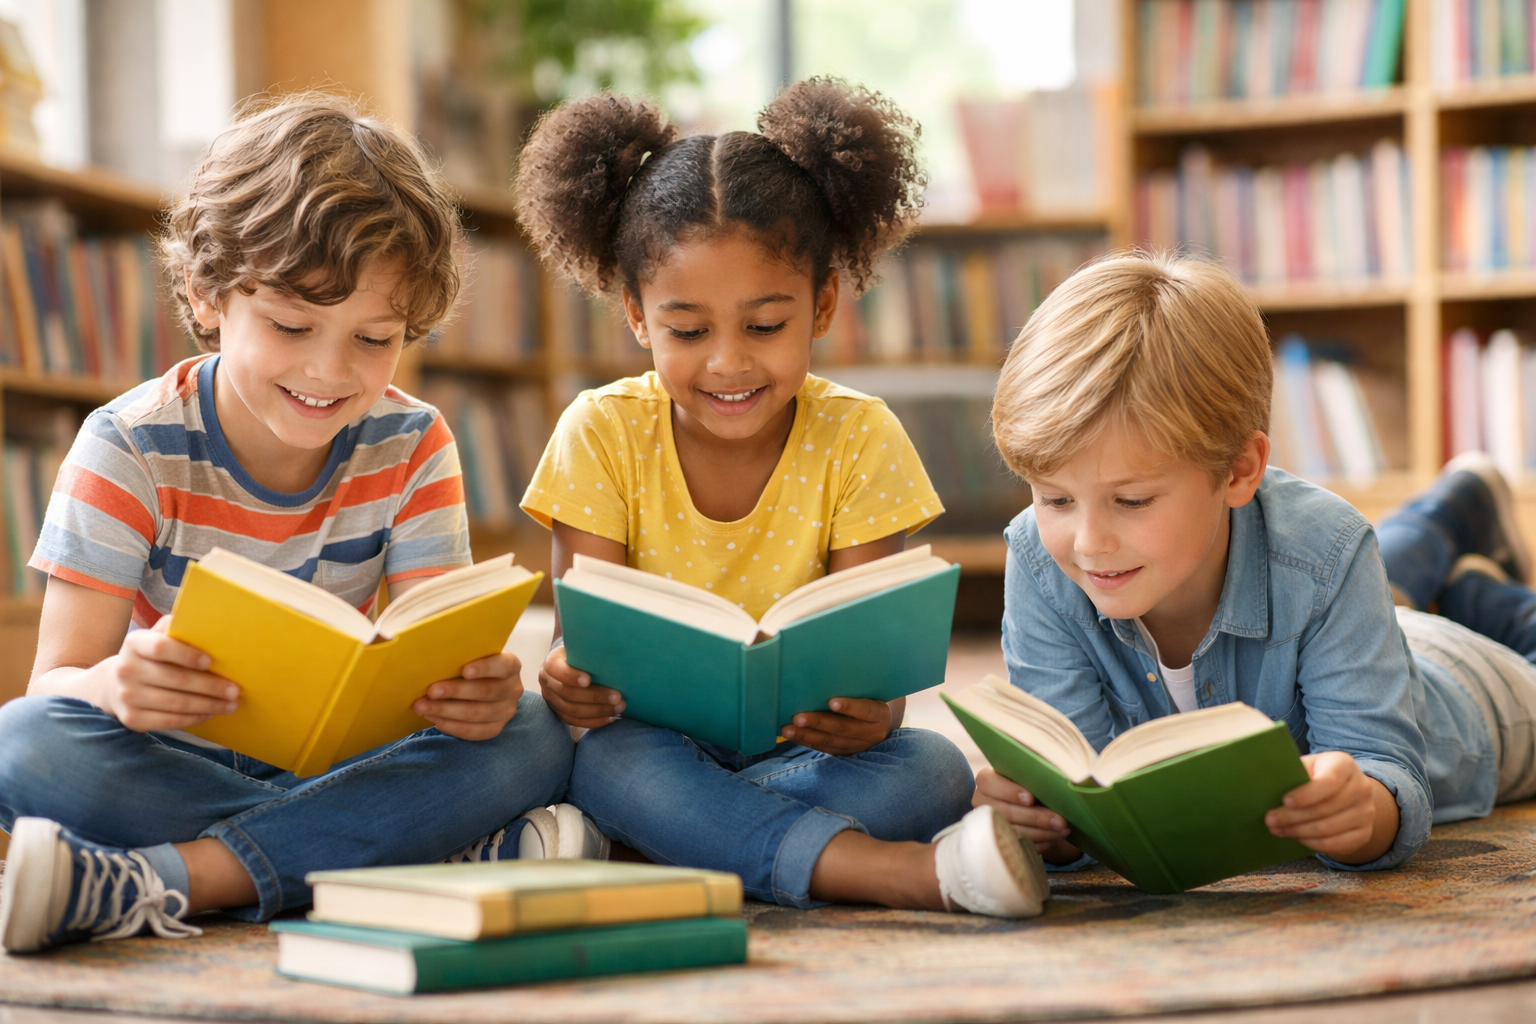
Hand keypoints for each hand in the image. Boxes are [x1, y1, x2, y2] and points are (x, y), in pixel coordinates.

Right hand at [94, 616, 237, 732]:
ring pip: (176, 703)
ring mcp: (128, 696)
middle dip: (210, 686)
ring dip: (208, 705)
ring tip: (230, 705)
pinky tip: (210, 713)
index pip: (161, 647)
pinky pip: (169, 721)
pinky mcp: (132, 719)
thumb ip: (176, 629)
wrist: (114, 684)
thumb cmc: (150, 656)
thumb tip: (207, 622)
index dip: (187, 655)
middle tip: (235, 690)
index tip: (210, 661)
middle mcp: (126, 669)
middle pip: (176, 679)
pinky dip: (194, 718)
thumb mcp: (156, 637)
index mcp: (134, 643)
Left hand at [413, 652, 523, 740]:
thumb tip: (433, 652)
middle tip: (431, 691)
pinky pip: (472, 731)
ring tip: (422, 707)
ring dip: (445, 711)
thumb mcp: (471, 655)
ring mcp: (506, 711)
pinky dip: (450, 726)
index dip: (485, 668)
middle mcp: (513, 689)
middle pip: (485, 691)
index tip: (465, 670)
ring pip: (475, 713)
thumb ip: (461, 653)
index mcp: (510, 665)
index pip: (503, 665)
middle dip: (455, 691)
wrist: (478, 686)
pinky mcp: (495, 728)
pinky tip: (434, 719)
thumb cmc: (469, 665)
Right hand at [538, 644, 623, 728]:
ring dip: (598, 711)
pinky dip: (593, 721)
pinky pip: (574, 721)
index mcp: (551, 663)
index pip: (558, 671)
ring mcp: (551, 699)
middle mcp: (547, 682)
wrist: (568, 663)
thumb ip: (589, 652)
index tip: (589, 680)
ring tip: (618, 708)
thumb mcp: (580, 648)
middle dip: (595, 697)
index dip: (572, 677)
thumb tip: (614, 658)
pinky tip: (610, 718)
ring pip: (573, 710)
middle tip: (618, 697)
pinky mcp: (558, 712)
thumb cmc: (580, 654)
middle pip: (569, 694)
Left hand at [780, 697, 890, 754]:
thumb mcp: (870, 691)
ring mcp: (858, 746)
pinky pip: (825, 749)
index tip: (831, 701)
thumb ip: (855, 686)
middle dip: (818, 723)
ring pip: (830, 742)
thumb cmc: (871, 697)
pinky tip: (792, 735)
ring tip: (787, 729)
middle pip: (843, 728)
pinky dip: (807, 741)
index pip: (865, 710)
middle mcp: (871, 733)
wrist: (883, 722)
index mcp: (879, 714)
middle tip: (797, 717)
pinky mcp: (846, 753)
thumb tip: (826, 669)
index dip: (849, 706)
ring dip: (807, 735)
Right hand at [973, 766, 1080, 862]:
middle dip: (1035, 817)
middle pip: (1004, 812)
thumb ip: (1035, 777)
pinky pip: (1018, 846)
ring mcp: (988, 823)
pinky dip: (1039, 844)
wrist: (1030, 805)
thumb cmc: (1031, 784)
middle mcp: (982, 802)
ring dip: (1041, 833)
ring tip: (1062, 831)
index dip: (1010, 791)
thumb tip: (1054, 784)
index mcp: (986, 780)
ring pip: (1012, 831)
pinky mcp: (999, 840)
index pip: (989, 783)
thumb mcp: (1030, 776)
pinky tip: (1054, 839)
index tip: (1031, 799)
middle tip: (1060, 822)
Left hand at [1265, 751, 1399, 862]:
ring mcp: (1367, 812)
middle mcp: (1362, 787)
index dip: (1306, 795)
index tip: (1285, 801)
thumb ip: (1292, 771)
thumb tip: (1264, 780)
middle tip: (1270, 820)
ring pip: (1329, 828)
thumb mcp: (1306, 766)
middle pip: (1325, 808)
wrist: (1346, 792)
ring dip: (1299, 832)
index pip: (1328, 782)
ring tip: (1278, 830)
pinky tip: (1297, 838)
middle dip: (1293, 817)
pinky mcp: (1364, 833)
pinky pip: (1337, 844)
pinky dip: (1313, 843)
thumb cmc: (1316, 775)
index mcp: (1344, 765)